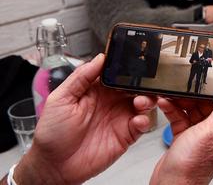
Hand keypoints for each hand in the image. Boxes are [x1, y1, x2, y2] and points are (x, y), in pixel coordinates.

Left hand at [14, 54, 156, 184]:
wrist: (55, 165)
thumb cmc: (53, 134)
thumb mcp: (60, 99)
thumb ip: (80, 78)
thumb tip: (99, 58)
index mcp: (97, 91)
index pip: (117, 74)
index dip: (127, 69)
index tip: (135, 64)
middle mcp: (111, 102)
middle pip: (135, 87)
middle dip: (142, 84)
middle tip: (142, 85)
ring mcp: (120, 118)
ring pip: (143, 103)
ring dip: (147, 100)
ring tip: (140, 102)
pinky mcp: (126, 135)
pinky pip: (143, 124)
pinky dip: (145, 120)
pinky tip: (138, 120)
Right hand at [151, 84, 212, 184]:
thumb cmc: (194, 165)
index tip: (204, 80)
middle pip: (207, 103)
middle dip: (194, 94)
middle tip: (182, 87)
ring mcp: (200, 134)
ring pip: (192, 108)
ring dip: (181, 100)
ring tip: (170, 93)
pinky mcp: (185, 136)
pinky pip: (180, 117)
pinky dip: (172, 110)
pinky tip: (165, 103)